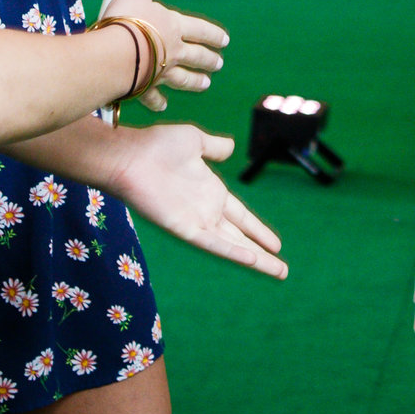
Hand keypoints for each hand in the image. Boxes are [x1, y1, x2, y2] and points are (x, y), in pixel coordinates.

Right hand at [101, 0, 227, 113]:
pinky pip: (153, 96)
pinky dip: (158, 101)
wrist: (114, 54)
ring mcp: (161, 71)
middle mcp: (173, 51)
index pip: (200, 29)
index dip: (212, 34)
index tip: (225, 41)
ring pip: (184, 78)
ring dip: (195, 81)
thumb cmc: (126, 20)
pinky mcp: (145, 87)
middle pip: (196, 56)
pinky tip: (162, 106)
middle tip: (219, 64)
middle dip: (208, 59)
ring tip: (205, 84)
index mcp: (174, 27)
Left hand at [111, 124, 287, 278]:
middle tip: (283, 271)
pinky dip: (233, 251)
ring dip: (256, 260)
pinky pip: (213, 243)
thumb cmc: (157, 145)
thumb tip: (231, 146)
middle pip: (241, 237)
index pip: (241, 217)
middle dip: (263, 254)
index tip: (277, 244)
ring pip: (233, 246)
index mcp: (211, 192)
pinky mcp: (184, 228)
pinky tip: (252, 259)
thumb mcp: (195, 141)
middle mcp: (206, 211)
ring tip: (279, 272)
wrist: (131, 155)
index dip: (259, 230)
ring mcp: (196, 221)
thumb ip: (214, 146)